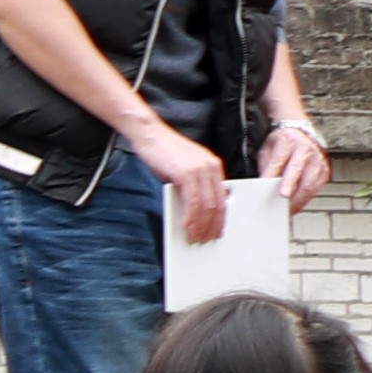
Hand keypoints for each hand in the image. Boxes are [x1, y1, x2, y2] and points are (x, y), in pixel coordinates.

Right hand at [132, 121, 230, 243]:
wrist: (149, 133)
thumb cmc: (162, 150)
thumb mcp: (181, 168)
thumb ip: (191, 184)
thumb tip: (192, 207)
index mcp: (213, 166)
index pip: (222, 197)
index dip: (220, 217)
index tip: (216, 230)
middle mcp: (211, 167)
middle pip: (218, 203)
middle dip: (213, 225)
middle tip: (207, 239)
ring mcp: (200, 170)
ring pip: (207, 205)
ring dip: (202, 226)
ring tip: (196, 238)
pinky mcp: (186, 173)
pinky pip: (193, 201)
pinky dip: (191, 218)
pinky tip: (188, 228)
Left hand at [265, 110, 333, 217]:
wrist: (301, 133)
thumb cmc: (283, 142)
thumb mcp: (269, 149)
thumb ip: (266, 166)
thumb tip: (262, 185)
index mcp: (288, 142)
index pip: (280, 161)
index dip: (273, 176)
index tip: (269, 189)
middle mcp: (305, 150)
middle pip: (298, 173)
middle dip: (290, 189)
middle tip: (283, 204)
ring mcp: (317, 160)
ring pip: (310, 183)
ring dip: (299, 199)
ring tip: (289, 210)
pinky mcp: (324, 170)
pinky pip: (317, 187)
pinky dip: (307, 198)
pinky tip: (298, 204)